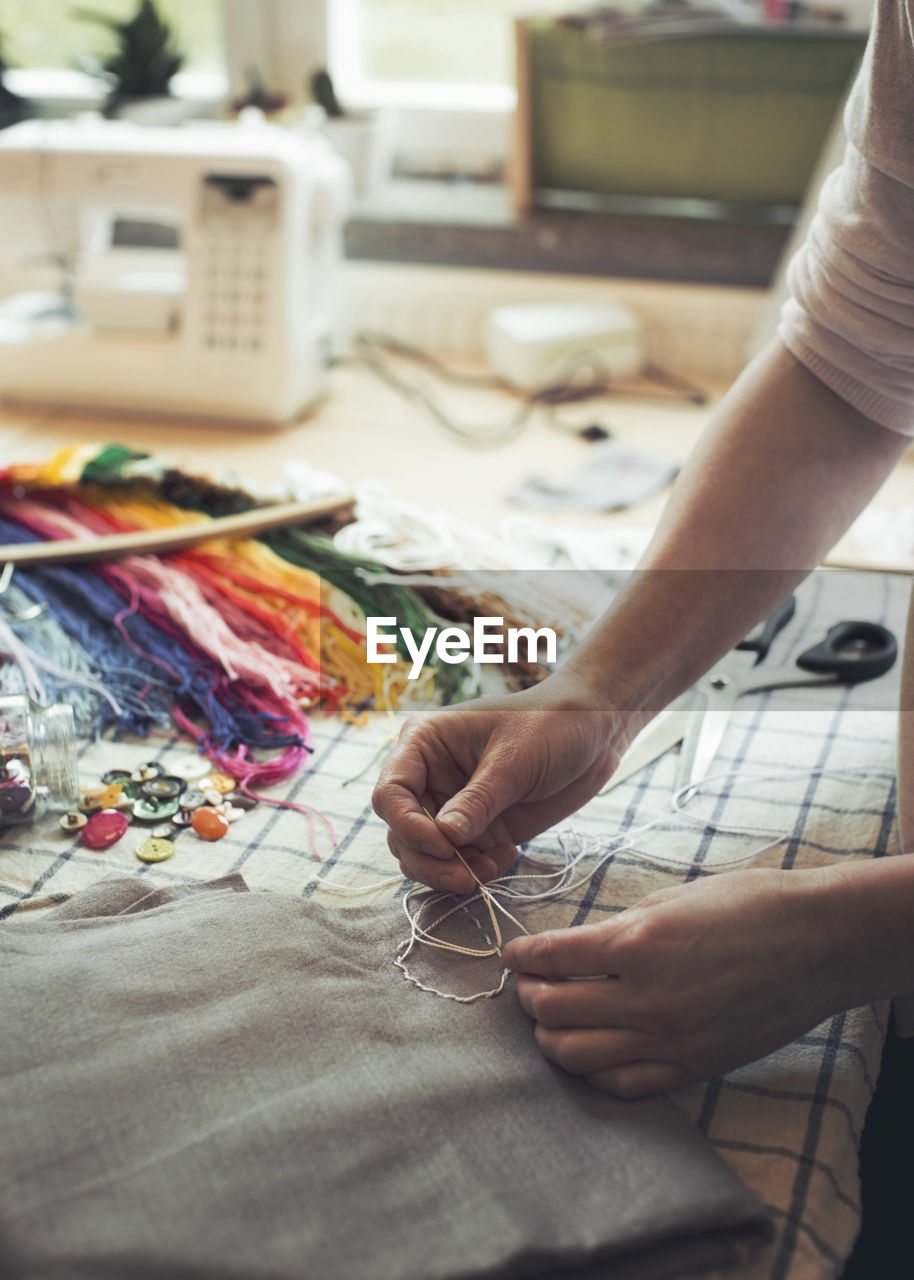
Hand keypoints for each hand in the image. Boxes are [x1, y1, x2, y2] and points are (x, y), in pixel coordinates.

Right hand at [371, 672, 623, 892]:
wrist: (594, 730)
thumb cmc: (551, 724)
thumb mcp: (515, 760)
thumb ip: (479, 800)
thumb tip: (445, 838)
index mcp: (424, 744)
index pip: (391, 793)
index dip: (407, 825)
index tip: (443, 845)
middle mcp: (430, 777)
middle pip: (401, 832)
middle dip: (428, 860)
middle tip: (464, 877)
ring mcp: (453, 805)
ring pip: (425, 854)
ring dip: (449, 872)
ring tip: (487, 871)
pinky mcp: (480, 827)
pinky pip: (460, 861)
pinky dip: (475, 871)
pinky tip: (505, 860)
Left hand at [504, 868, 849, 1096]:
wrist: (816, 942)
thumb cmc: (747, 904)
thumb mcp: (670, 897)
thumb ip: (618, 927)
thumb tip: (577, 947)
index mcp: (635, 945)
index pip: (550, 958)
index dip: (522, 955)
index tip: (513, 953)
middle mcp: (645, 999)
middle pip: (553, 1011)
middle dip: (530, 996)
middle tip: (529, 985)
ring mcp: (669, 1040)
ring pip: (576, 1056)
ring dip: (551, 1036)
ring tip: (550, 1019)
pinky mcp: (692, 1066)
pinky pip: (622, 1084)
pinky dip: (593, 1071)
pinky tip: (590, 1051)